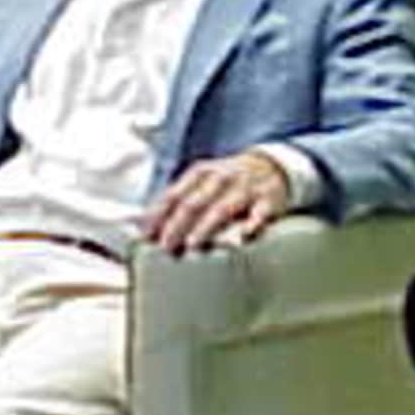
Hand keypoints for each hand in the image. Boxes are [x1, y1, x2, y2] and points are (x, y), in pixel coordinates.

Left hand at [141, 150, 290, 254]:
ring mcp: (244, 188)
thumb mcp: (201, 183)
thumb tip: (143, 226)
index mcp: (199, 174)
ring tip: (194, 245)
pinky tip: (243, 237)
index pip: (173, 195)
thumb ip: (177, 202)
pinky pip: (260, 213)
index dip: (158, 217)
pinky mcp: (268, 200)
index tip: (147, 237)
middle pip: (193, 203)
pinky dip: (251, 225)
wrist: (271, 167)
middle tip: (167, 247)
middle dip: (177, 226)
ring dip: (206, 227)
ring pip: (222, 208)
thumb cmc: (227, 183)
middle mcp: (220, 178)